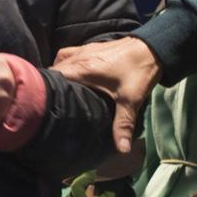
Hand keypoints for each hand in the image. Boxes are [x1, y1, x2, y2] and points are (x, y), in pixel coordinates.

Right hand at [52, 36, 160, 153]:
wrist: (153, 48)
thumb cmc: (139, 72)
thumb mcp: (130, 100)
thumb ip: (123, 125)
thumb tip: (121, 149)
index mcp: (82, 69)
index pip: (52, 76)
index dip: (44, 89)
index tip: (43, 105)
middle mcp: (78, 57)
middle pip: (53, 70)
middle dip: (49, 85)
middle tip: (50, 104)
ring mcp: (83, 49)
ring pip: (59, 61)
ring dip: (57, 74)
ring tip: (59, 92)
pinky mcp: (91, 47)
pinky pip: (69, 55)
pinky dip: (66, 64)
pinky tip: (72, 77)